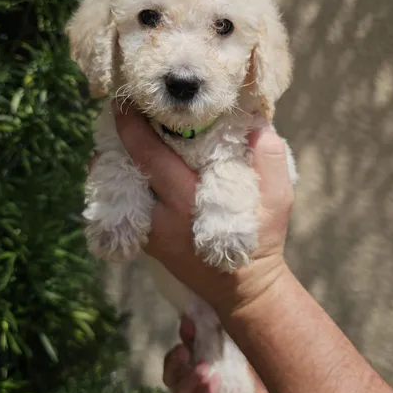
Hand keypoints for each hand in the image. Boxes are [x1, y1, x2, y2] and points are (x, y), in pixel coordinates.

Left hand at [113, 102, 293, 320]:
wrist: (243, 290)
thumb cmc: (261, 241)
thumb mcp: (278, 200)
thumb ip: (269, 159)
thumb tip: (257, 121)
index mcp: (187, 199)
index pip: (149, 155)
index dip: (132, 126)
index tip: (125, 102)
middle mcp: (160, 215)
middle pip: (124, 169)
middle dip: (117, 138)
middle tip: (120, 110)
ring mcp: (149, 231)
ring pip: (118, 188)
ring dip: (115, 161)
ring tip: (120, 136)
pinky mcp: (147, 242)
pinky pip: (124, 206)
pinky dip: (123, 183)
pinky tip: (132, 167)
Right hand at [164, 316, 300, 392]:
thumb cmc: (274, 370)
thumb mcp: (248, 344)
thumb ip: (225, 330)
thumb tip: (204, 308)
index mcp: (206, 365)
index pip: (181, 354)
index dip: (182, 338)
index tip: (189, 323)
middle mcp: (202, 388)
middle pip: (172, 379)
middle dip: (173, 363)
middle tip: (184, 351)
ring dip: (187, 382)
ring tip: (204, 369)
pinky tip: (215, 383)